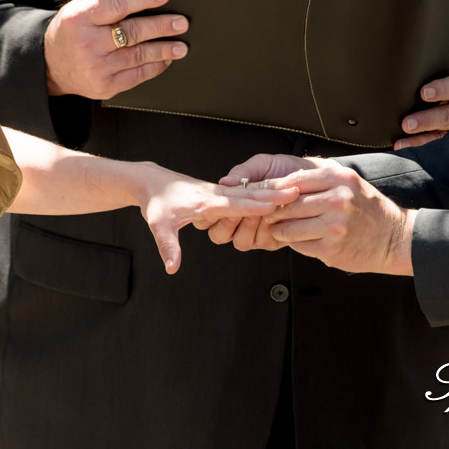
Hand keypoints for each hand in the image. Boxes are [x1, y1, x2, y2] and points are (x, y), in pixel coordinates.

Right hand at [43, 0, 187, 98]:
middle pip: (133, 32)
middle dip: (161, 26)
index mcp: (80, 18)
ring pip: (139, 55)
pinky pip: (137, 75)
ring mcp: (97, 67)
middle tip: (181, 22)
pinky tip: (165, 60)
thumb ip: (105, 4)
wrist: (50, 65)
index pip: (117, 5)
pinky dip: (154, 66)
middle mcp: (88, 43)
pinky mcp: (105, 86)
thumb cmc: (71, 31)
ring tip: (181, 45)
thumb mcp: (78, 10)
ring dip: (164, 49)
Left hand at [137, 166, 296, 273]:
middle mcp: (215, 194)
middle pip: (249, 194)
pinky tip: (273, 194)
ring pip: (248, 191)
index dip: (256, 204)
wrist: (151, 181)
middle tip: (296, 189)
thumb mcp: (158, 225)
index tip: (276, 202)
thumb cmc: (156, 202)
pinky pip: (242, 193)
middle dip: (272, 192)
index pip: (236, 203)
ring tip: (294, 189)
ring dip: (270, 190)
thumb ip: (168, 246)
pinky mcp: (217, 193)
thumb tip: (172, 268)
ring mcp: (218, 192)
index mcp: (206, 201)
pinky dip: (259, 192)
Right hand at [196, 154, 329, 249]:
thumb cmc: (284, 168)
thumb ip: (243, 172)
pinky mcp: (273, 240)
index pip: (210, 217)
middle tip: (242, 205)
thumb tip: (224, 181)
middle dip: (230, 220)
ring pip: (241, 241)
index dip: (214, 212)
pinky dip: (267, 227)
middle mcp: (240, 222)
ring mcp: (256, 233)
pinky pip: (263, 241)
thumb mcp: (262, 164)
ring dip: (249, 223)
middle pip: (220, 235)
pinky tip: (274, 211)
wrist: (312, 175)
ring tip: (263, 206)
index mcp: (232, 203)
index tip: (226, 199)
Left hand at [248, 165, 415, 275]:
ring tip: (279, 228)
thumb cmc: (370, 210)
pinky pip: (300, 246)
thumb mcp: (350, 184)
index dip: (276, 188)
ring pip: (290, 228)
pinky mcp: (332, 249)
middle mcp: (338, 200)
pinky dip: (295, 243)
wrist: (395, 238)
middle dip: (274, 211)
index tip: (267, 194)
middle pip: (289, 205)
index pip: (295, 180)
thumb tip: (283, 184)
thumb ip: (321, 181)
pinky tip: (299, 240)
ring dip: (280, 230)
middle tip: (268, 214)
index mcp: (340, 179)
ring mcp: (334, 226)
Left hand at [395, 69, 448, 149]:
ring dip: (422, 137)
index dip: (443, 89)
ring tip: (403, 140)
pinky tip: (406, 146)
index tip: (424, 92)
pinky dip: (422, 145)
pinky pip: (442, 143)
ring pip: (446, 133)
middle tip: (408, 123)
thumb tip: (415, 81)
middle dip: (428, 120)